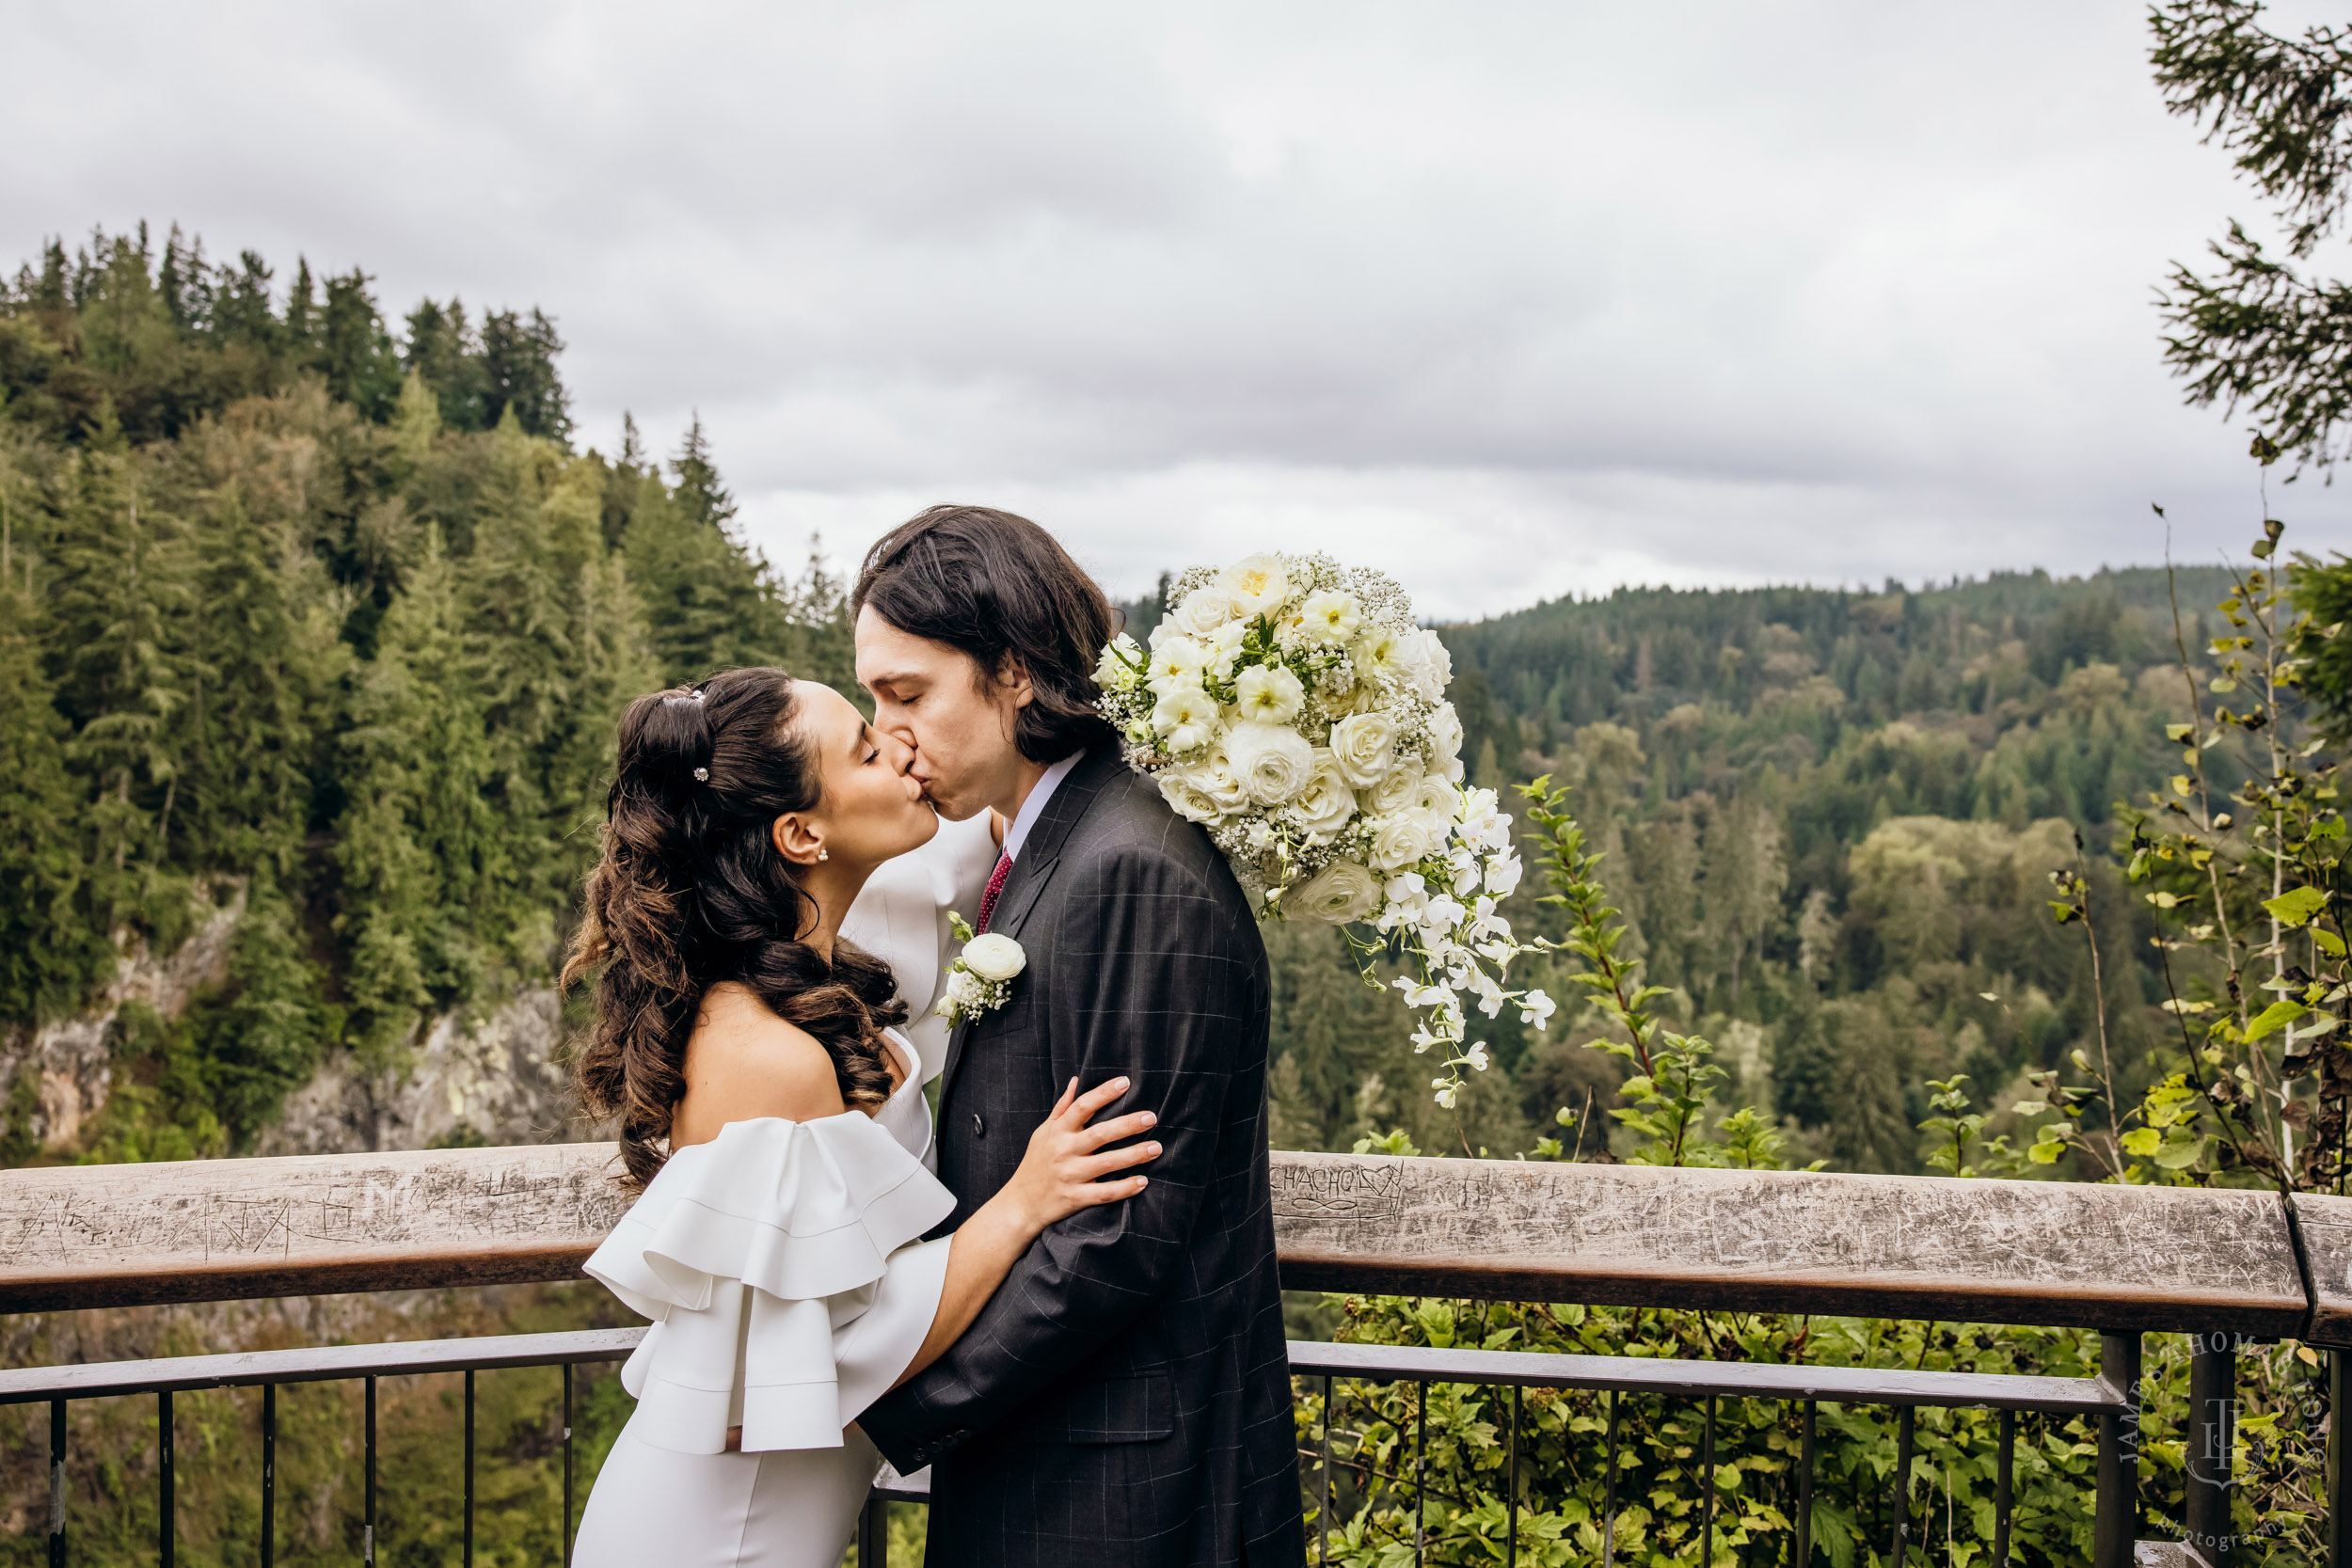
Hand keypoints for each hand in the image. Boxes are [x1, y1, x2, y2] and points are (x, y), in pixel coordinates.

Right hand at [1000, 1076, 1158, 1233]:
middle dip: (1128, 1125)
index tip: (1125, 1082)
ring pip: (1107, 1163)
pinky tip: (1143, 1181)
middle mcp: (1064, 1151)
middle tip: (1151, 1117)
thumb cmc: (1035, 1163)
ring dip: (1134, 1155)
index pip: (1082, 1106)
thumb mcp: (1043, 1133)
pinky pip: (1105, 1193)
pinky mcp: (1076, 1198)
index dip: (1103, 1093)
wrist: (1020, 1204)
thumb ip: (1061, 1108)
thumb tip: (1075, 1080)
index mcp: (1058, 1132)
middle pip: (1100, 1134)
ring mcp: (1070, 1175)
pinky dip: (1125, 1188)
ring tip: (1156, 1148)